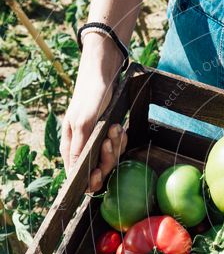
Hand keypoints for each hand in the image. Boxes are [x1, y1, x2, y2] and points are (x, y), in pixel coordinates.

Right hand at [60, 34, 127, 191]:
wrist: (103, 74)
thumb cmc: (90, 97)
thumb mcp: (83, 123)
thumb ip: (79, 149)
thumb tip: (74, 173)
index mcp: (70, 146)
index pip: (78, 175)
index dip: (90, 179)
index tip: (100, 171)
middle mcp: (82, 146)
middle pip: (97, 168)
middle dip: (107, 157)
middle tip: (110, 140)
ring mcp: (95, 140)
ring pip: (109, 157)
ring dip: (116, 145)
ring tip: (116, 127)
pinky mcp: (108, 134)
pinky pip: (118, 146)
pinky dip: (121, 139)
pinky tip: (122, 128)